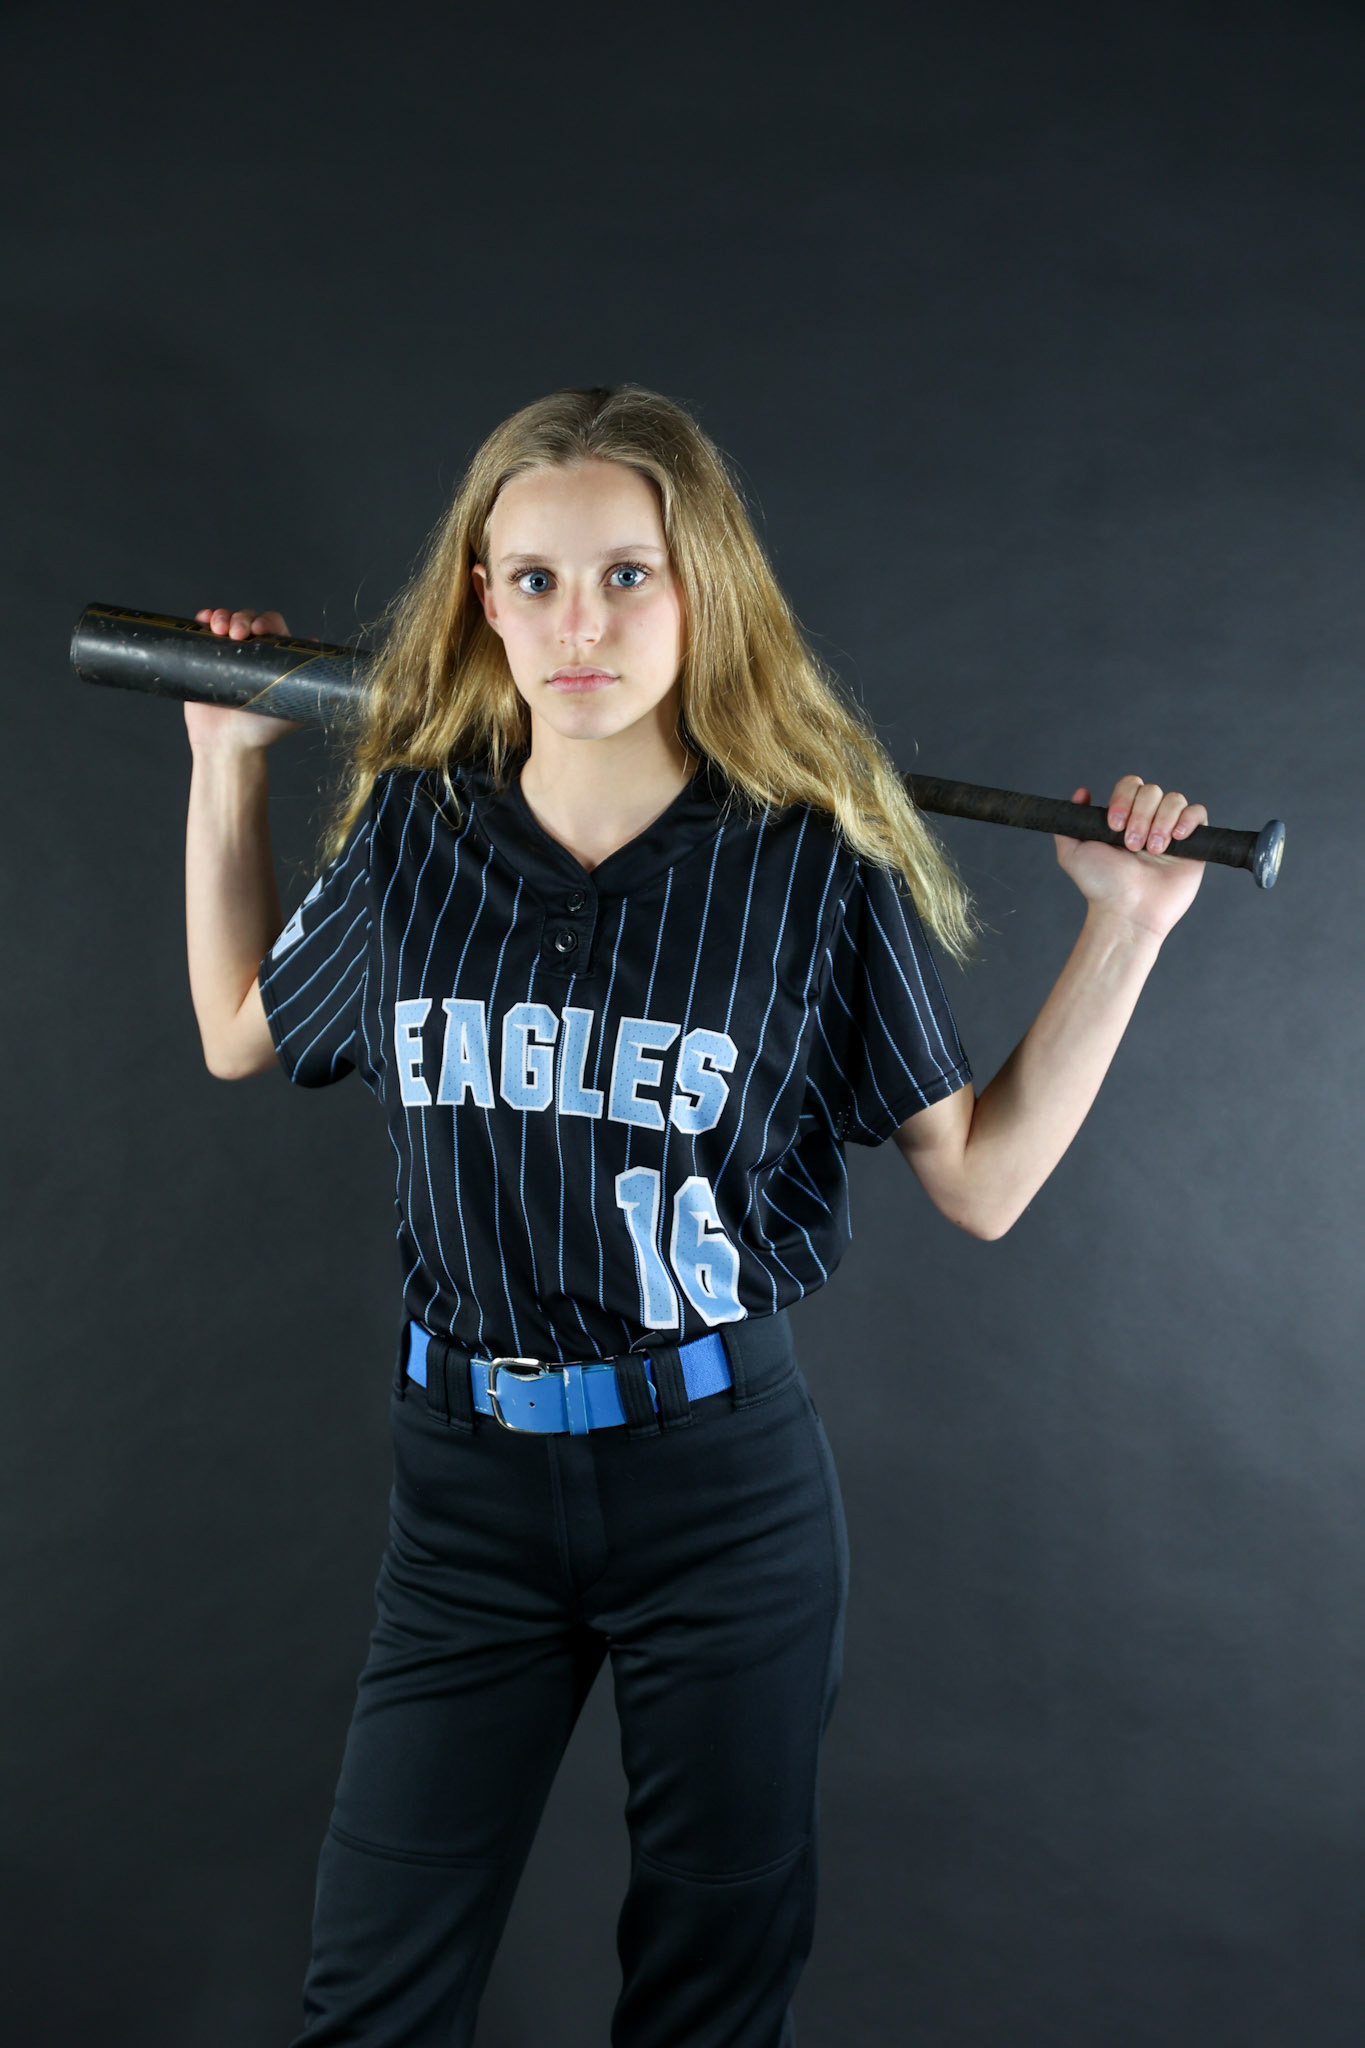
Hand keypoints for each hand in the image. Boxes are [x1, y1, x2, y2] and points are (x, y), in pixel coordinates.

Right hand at [183, 607, 305, 752]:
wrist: (226, 744)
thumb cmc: (262, 730)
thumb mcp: (293, 709)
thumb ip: (308, 686)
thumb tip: (318, 650)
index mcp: (273, 656)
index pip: (272, 625)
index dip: (266, 622)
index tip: (260, 631)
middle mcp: (251, 650)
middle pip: (248, 618)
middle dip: (242, 618)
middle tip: (237, 633)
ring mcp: (227, 652)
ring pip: (226, 620)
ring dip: (223, 615)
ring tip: (218, 629)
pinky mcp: (203, 657)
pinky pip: (202, 631)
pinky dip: (203, 619)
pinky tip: (202, 619)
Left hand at [1054, 775, 1208, 939]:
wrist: (1128, 910)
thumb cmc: (1102, 886)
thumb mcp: (1072, 854)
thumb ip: (1069, 823)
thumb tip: (1081, 793)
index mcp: (1124, 818)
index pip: (1130, 785)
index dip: (1123, 798)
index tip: (1114, 825)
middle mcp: (1148, 820)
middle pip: (1152, 790)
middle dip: (1140, 815)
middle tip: (1132, 846)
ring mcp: (1171, 831)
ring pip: (1174, 799)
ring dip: (1161, 822)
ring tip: (1152, 850)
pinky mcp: (1194, 843)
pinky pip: (1198, 812)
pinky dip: (1187, 819)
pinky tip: (1175, 839)